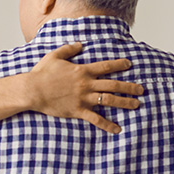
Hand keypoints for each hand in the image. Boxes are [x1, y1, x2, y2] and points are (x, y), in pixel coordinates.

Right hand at [27, 43, 142, 132]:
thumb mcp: (54, 56)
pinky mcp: (77, 111)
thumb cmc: (41, 73)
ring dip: (124, 102)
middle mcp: (86, 84)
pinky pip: (95, 119)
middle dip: (129, 86)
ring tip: (136, 104)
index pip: (105, 66)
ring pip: (108, 100)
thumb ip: (69, 49)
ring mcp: (83, 98)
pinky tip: (117, 129)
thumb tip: (80, 45)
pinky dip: (107, 124)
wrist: (32, 90)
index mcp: (82, 70)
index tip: (129, 64)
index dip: (118, 64)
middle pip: (113, 85)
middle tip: (141, 89)